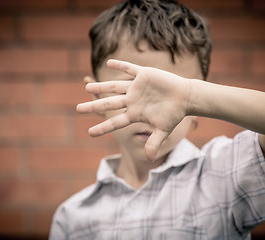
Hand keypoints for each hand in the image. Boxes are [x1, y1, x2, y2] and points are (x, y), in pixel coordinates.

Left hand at [76, 59, 192, 160]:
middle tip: (78, 109)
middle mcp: (132, 100)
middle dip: (93, 106)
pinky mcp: (144, 75)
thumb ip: (154, 142)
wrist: (185, 97)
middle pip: (109, 104)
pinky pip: (130, 69)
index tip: (89, 133)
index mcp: (135, 113)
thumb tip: (149, 159)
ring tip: (86, 87)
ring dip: (101, 87)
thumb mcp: (163, 130)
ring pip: (115, 87)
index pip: (115, 122)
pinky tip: (109, 63)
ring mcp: (136, 87)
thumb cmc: (174, 114)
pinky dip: (120, 65)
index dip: (103, 128)